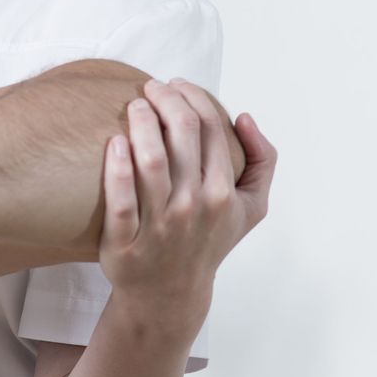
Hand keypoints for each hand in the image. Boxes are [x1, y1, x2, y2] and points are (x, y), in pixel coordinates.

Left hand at [98, 79, 275, 326]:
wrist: (171, 293)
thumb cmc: (209, 239)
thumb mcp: (252, 207)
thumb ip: (262, 160)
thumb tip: (244, 116)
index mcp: (222, 193)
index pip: (211, 128)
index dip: (193, 96)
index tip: (176, 83)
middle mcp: (193, 206)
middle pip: (182, 134)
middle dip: (166, 99)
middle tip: (150, 87)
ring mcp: (159, 225)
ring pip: (151, 161)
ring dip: (141, 122)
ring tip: (134, 105)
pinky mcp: (125, 242)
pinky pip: (121, 200)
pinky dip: (117, 168)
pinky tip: (113, 142)